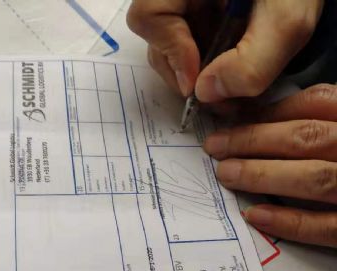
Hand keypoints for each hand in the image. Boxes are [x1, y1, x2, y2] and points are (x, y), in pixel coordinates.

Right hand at [127, 0, 323, 100]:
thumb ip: (250, 65)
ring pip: (170, 48)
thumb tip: (205, 93)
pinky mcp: (197, 17)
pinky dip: (206, 69)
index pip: (150, 15)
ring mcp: (187, 5)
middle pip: (156, 38)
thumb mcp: (286, 24)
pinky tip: (231, 71)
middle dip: (186, 74)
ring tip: (231, 85)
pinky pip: (187, 48)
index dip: (171, 52)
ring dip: (197, 75)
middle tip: (218, 96)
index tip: (200, 80)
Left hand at [204, 84, 336, 247]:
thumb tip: (272, 121)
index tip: (232, 118)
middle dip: (253, 141)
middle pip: (305, 139)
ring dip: (263, 176)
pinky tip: (257, 216)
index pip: (315, 104)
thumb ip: (330, 122)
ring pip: (313, 178)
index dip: (268, 112)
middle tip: (216, 147)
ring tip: (227, 174)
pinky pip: (325, 227)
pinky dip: (289, 221)